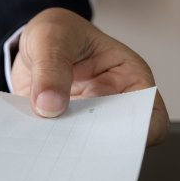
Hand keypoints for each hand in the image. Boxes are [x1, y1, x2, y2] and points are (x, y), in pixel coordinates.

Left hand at [11, 8, 168, 144]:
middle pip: (115, 138)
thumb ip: (51, 67)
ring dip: (65, 148)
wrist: (30, 44)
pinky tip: (30, 141)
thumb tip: (49, 104)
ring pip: (84, 146)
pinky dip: (44, 144)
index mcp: (127, 78)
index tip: (108, 137)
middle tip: (68, 143)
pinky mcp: (60, 128)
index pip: (149, 115)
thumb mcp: (52, 38)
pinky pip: (56, 143)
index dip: (138, 133)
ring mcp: (84, 119)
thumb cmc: (56, 33)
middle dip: (94, 145)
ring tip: (44, 144)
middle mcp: (111, 103)